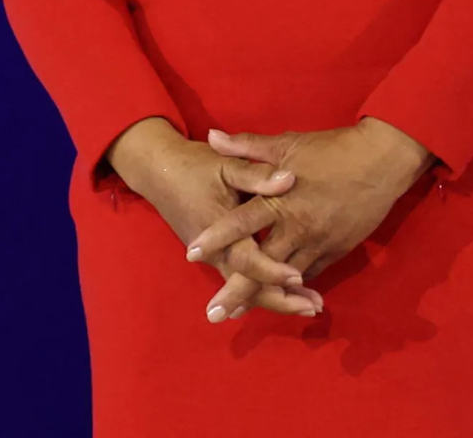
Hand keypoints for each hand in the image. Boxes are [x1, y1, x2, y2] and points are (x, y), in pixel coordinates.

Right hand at [106, 117, 323, 323]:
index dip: (272, 271)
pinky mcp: (215, 257)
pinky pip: (240, 279)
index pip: (247, 259)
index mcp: (220, 227)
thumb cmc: (195, 166)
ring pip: (245, 288)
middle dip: (281, 300)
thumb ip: (258, 174)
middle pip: (247, 287)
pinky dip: (264, 288)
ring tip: (309, 306)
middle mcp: (216, 251)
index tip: (299, 277)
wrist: (158, 170)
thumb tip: (290, 179)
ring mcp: (214, 257)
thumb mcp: (226, 165)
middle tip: (314, 308)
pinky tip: (287, 292)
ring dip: (277, 298)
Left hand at [180, 119, 433, 299]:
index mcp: (280, 200)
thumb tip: (211, 136)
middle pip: (261, 265)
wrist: (382, 162)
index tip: (191, 254)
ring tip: (240, 313)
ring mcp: (318, 243)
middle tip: (214, 313)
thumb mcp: (286, 144)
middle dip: (237, 291)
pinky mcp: (336, 251)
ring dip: (264, 297)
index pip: (240, 223)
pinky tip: (277, 297)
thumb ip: (246, 147)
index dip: (216, 238)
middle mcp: (297, 228)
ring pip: (286, 278)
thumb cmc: (330, 151)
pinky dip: (292, 286)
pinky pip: (310, 274)